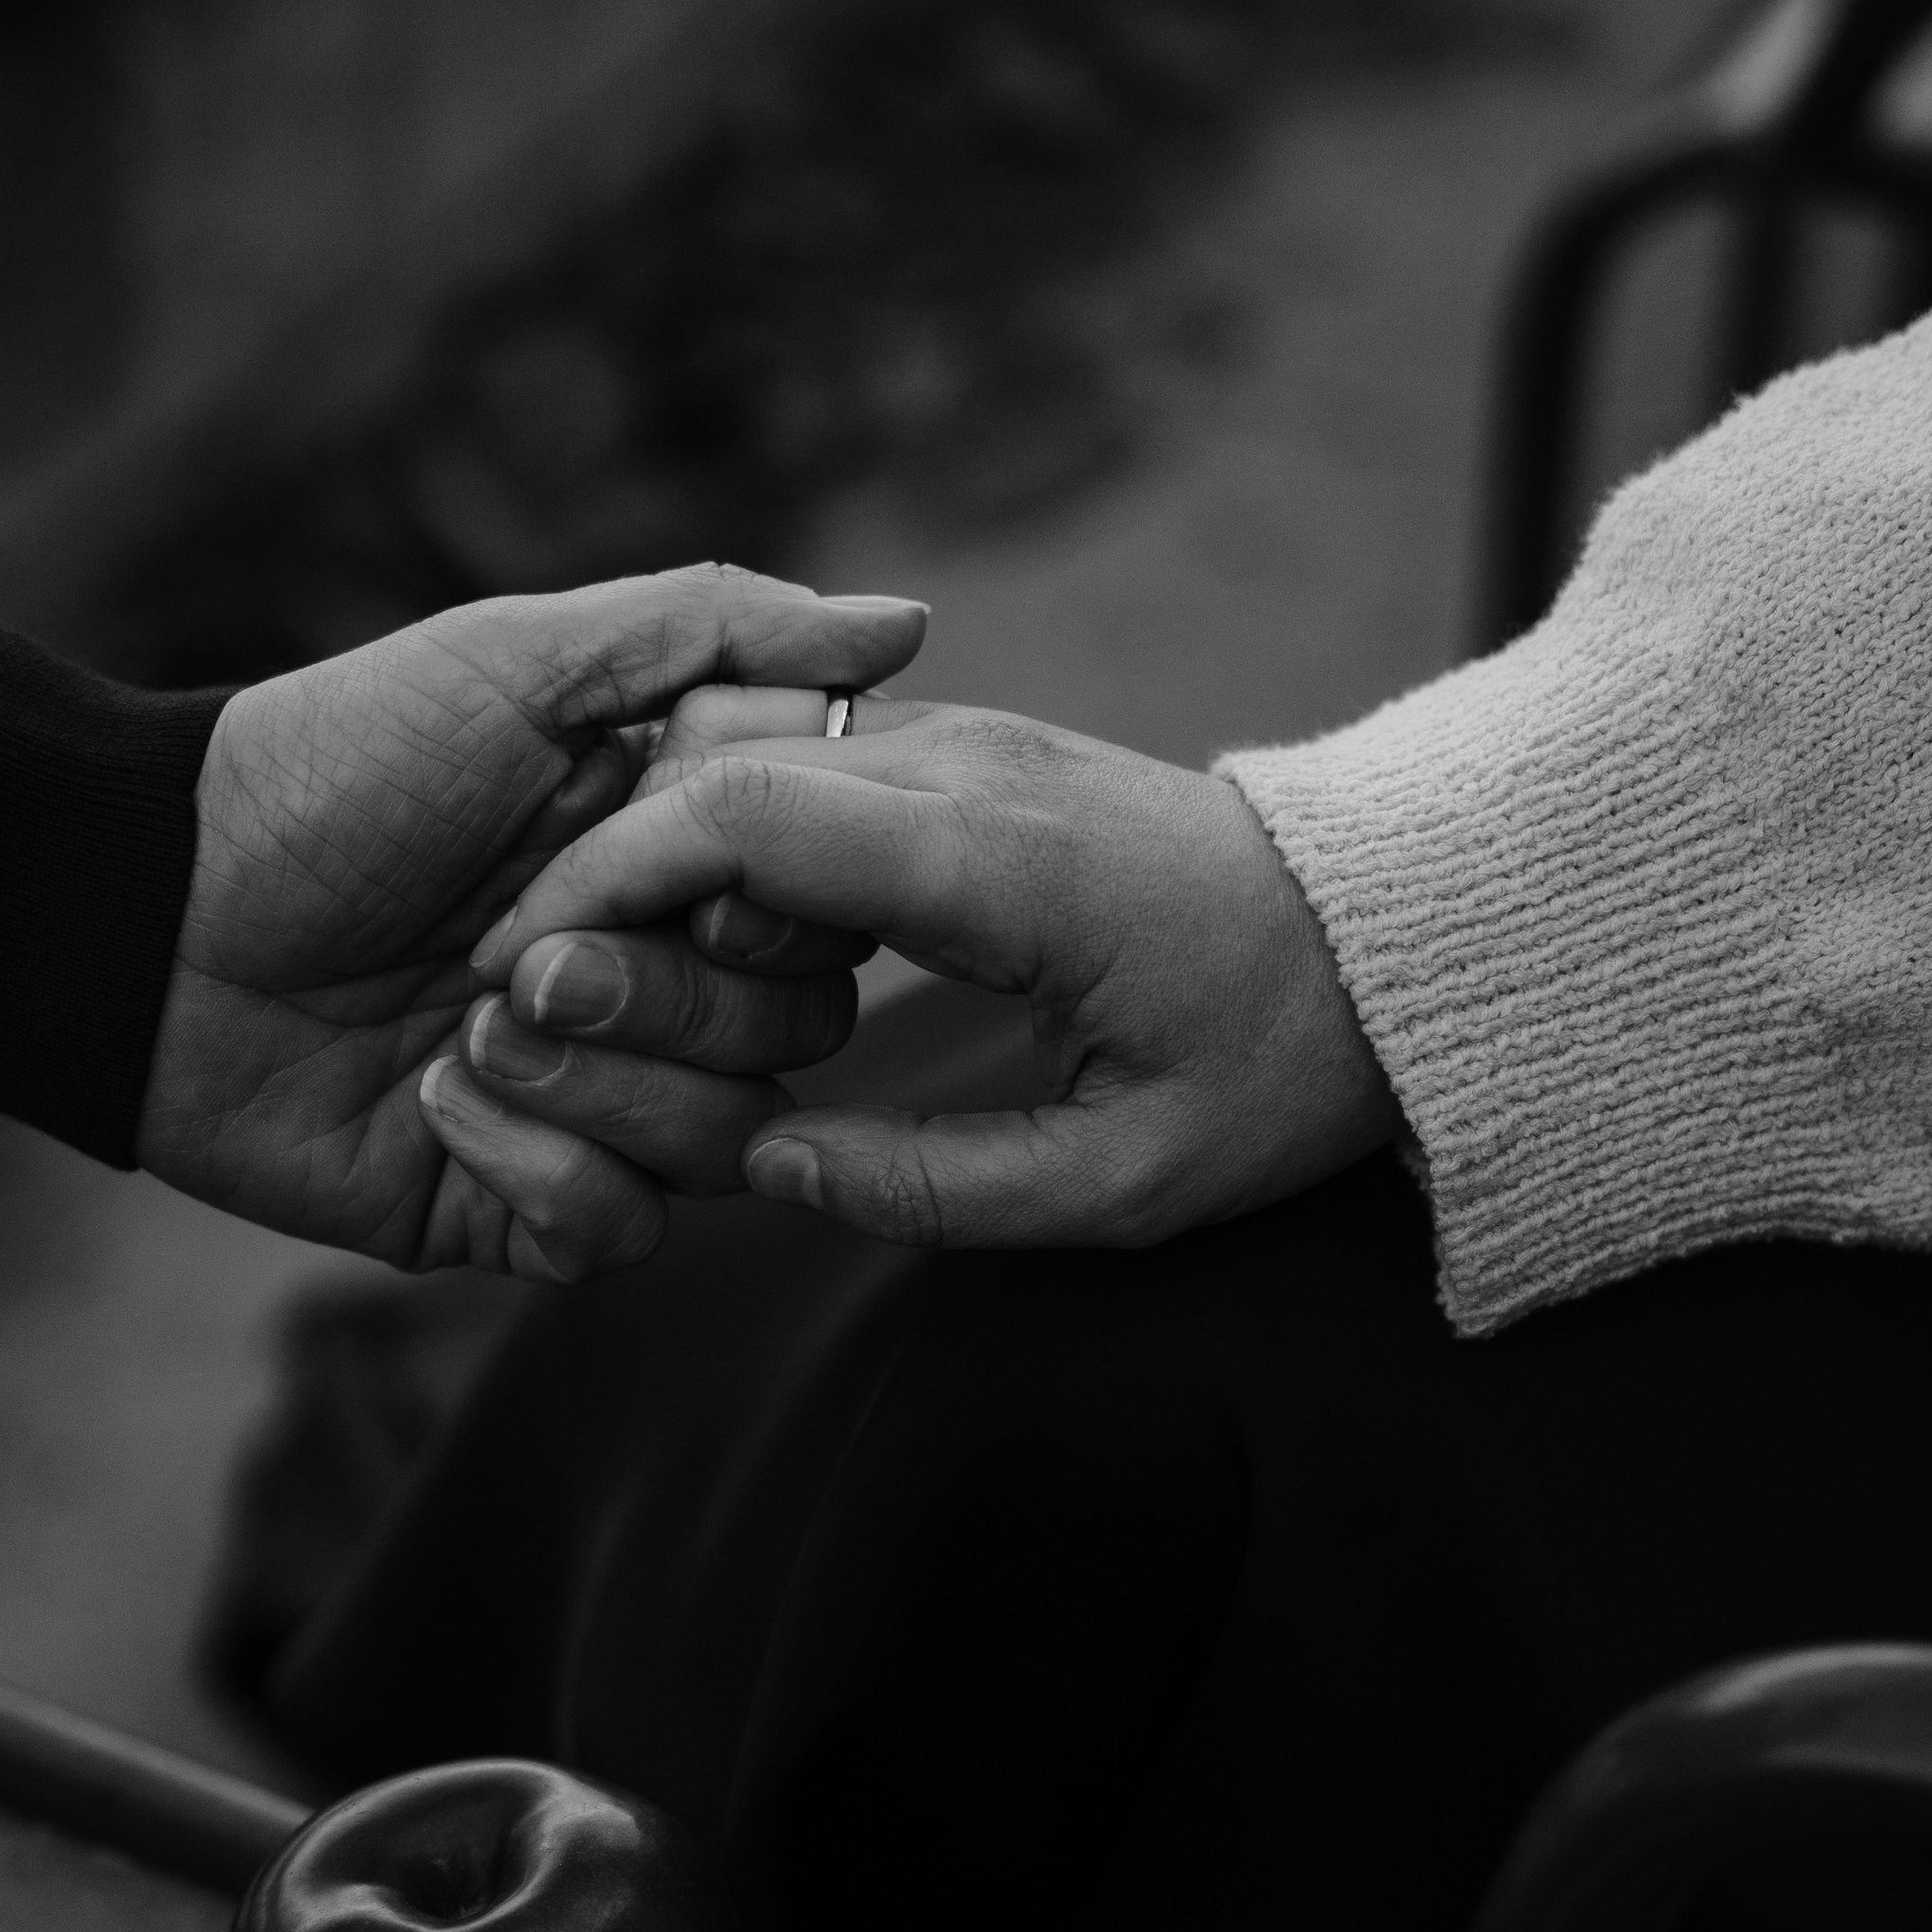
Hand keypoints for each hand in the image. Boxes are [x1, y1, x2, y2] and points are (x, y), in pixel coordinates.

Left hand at [136, 571, 923, 1275]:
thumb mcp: (518, 662)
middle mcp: (654, 986)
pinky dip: (537, 1170)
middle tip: (517, 956)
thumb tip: (908, 623)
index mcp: (677, 864)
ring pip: (722, 1149)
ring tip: (462, 1028)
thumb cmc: (329, 763)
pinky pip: (613, 1234)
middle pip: (797, 1043)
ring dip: (596, 1087)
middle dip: (663, 1001)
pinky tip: (433, 1102)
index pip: (829, 920)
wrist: (149, 911)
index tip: (674, 866)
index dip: (773, 906)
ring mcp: (590, 1103)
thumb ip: (713, 631)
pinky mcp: (508, 1206)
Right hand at [454, 699, 1398, 1249]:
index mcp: (999, 857)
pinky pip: (812, 772)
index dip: (609, 888)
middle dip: (600, 878)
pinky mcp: (975, 754)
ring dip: (663, 860)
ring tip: (609, 988)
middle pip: (719, 776)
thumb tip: (768, 1170)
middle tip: (533, 1000)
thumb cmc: (1283, 1063)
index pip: (746, 819)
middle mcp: (972, 764)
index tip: (528, 982)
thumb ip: (940, 1191)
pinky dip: (733, 848)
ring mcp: (973, 740)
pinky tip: (713, 954)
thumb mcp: (1132, 1185)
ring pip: (752, 759)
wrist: (1403, 937)